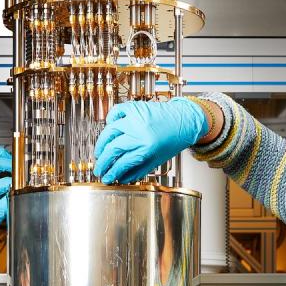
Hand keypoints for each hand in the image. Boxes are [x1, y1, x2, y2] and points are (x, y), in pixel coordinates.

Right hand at [93, 97, 207, 183]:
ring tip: (100, 152)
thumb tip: (121, 178)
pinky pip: (117, 111)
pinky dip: (110, 118)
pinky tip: (109, 126)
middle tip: (99, 168)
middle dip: (102, 162)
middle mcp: (140, 133)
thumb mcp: (158, 159)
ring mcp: (136, 118)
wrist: (186, 120)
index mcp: (147, 148)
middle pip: (113, 149)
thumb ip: (138, 170)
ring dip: (101, 143)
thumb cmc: (174, 141)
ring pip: (110, 131)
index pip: (122, 163)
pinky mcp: (136, 107)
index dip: (111, 173)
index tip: (106, 178)